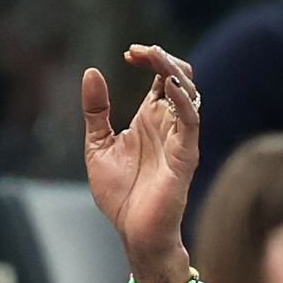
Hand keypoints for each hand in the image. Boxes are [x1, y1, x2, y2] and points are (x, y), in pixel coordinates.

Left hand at [82, 45, 198, 281]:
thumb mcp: (97, 145)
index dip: (149, 59)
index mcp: (150, 119)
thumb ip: (95, 112)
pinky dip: (183, 100)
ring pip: (189, 92)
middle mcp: (168, 124)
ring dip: (173, 71)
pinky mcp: (186, 155)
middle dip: (161, 58)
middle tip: (137, 50)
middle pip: (179, 76)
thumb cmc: (120, 194)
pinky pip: (191, 121)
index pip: (160, 76)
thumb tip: (92, 72)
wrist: (133, 232)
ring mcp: (180, 137)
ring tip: (154, 56)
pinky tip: (169, 85)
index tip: (128, 53)